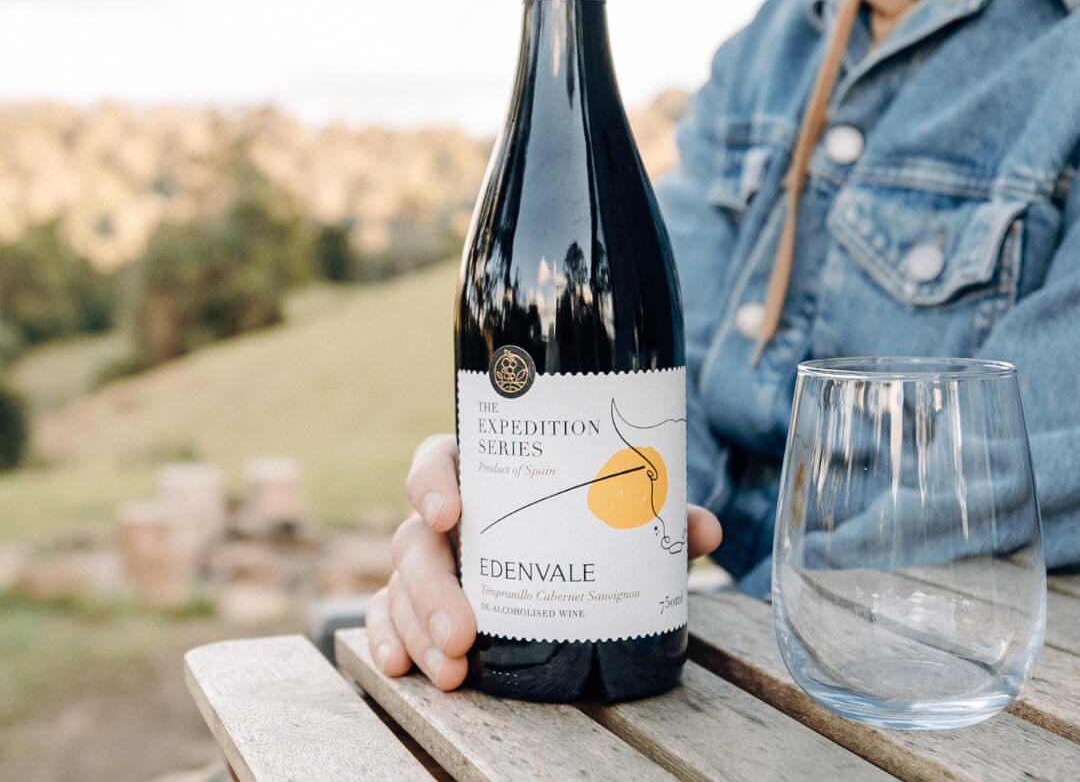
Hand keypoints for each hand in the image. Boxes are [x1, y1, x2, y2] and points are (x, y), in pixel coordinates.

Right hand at [365, 433, 723, 690]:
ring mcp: (427, 562)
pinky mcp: (416, 605)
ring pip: (400, 586)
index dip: (432, 481)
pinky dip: (388, 641)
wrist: (564, 551)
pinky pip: (388, 618)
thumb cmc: (579, 521)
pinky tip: (401, 670)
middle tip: (464, 631)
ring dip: (417, 628)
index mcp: (480, 473)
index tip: (450, 511)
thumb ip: (654, 518)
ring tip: (452, 670)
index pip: (438, 460)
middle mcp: (444, 518)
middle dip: (432, 587)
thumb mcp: (615, 516)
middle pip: (415, 538)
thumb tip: (704, 529)